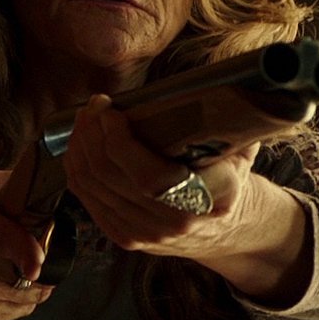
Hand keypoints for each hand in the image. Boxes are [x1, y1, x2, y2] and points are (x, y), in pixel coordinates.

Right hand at [0, 166, 53, 319]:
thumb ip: (4, 181)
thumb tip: (41, 183)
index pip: (6, 239)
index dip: (28, 252)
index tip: (38, 262)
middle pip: (37, 264)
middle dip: (44, 254)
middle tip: (32, 243)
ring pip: (37, 291)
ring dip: (37, 278)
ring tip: (15, 264)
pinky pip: (23, 308)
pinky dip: (24, 297)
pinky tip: (5, 283)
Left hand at [61, 95, 312, 302]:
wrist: (227, 228)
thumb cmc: (231, 177)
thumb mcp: (241, 149)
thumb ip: (230, 120)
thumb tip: (224, 81)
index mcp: (206, 201)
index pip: (150, 178)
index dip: (119, 142)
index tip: (111, 110)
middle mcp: (174, 224)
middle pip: (112, 178)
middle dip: (93, 134)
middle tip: (95, 105)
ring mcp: (147, 235)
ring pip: (93, 187)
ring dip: (80, 147)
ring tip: (87, 119)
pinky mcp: (126, 237)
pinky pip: (87, 199)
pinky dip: (77, 168)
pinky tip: (81, 144)